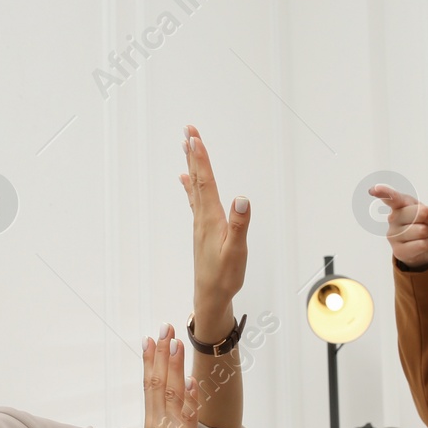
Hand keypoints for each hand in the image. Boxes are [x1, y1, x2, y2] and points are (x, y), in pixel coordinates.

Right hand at [141, 325, 200, 427]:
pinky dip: (190, 398)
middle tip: (163, 327)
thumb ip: (165, 426)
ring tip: (174, 342)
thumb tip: (172, 408)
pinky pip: (188, 416)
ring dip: (173, 367)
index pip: (149, 385)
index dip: (150, 361)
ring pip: (170, 393)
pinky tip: (193, 380)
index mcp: (152, 424)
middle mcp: (158, 423)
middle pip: (157, 382)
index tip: (150, 338)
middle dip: (160, 353)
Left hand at [180, 126, 249, 321]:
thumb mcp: (236, 252)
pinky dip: (191, 185)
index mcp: (211, 218)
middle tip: (188, 131)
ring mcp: (201, 222)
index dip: (201, 158)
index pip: (205, 182)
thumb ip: (239, 225)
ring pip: (195, 186)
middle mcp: (203, 217)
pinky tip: (185, 180)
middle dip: (193, 153)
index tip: (194, 136)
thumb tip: (241, 199)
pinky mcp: (203, 229)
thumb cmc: (224, 276)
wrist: (210, 297)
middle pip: (197, 179)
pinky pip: (195, 199)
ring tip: (187, 147)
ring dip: (192, 165)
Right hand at [369, 184, 427, 269]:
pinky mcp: (397, 251)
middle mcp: (393, 217)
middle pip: (419, 213)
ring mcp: (393, 235)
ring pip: (422, 231)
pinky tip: (422, 245)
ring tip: (423, 235)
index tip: (374, 190)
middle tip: (425, 223)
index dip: (384, 193)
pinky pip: (422, 244)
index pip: (392, 198)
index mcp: (401, 203)